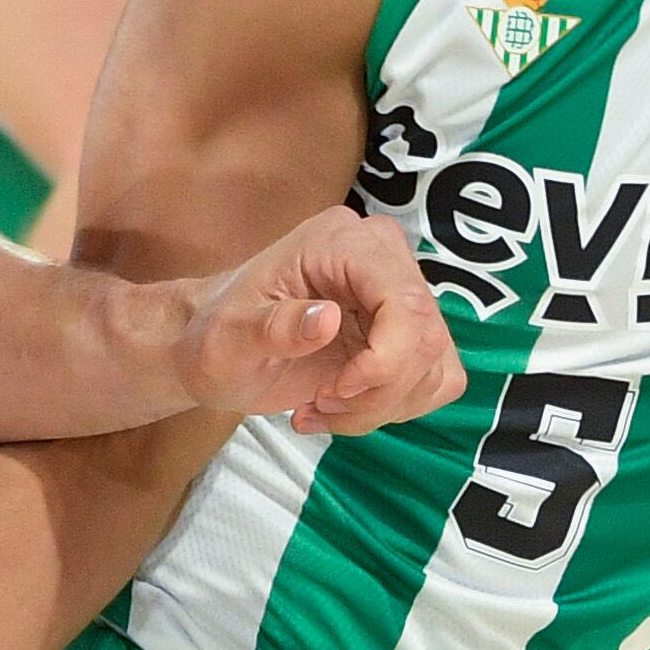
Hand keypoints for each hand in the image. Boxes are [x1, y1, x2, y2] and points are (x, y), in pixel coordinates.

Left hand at [173, 207, 462, 436]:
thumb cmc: (215, 335)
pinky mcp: (407, 332)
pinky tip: (344, 407)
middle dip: (377, 392)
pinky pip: (435, 378)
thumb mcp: (228, 338)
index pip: (404, 300)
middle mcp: (381, 257)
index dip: (384, 361)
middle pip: (426, 338)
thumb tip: (329, 318)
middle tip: (320, 404)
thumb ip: (274, 326)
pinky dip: (393, 406)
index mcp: (341, 242)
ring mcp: (399, 293)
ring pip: (434, 364)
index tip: (334, 391)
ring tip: (322, 407)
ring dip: (381, 405)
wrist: (215, 348)